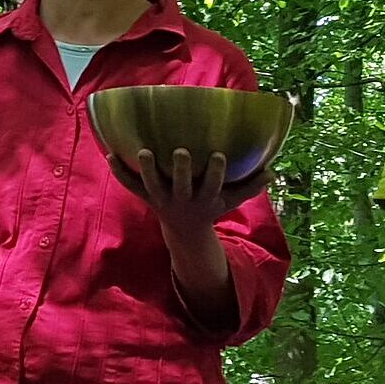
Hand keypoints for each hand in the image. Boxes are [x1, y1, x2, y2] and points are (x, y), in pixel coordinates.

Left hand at [110, 148, 272, 237]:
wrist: (184, 232)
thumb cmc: (210, 207)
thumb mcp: (232, 201)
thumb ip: (250, 186)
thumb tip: (273, 172)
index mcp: (204, 200)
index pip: (212, 186)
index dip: (215, 172)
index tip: (217, 155)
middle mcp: (182, 200)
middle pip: (181, 186)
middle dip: (181, 170)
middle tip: (181, 151)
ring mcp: (162, 199)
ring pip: (153, 185)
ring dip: (148, 169)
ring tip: (144, 151)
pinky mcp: (146, 197)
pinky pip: (131, 185)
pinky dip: (121, 172)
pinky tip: (110, 153)